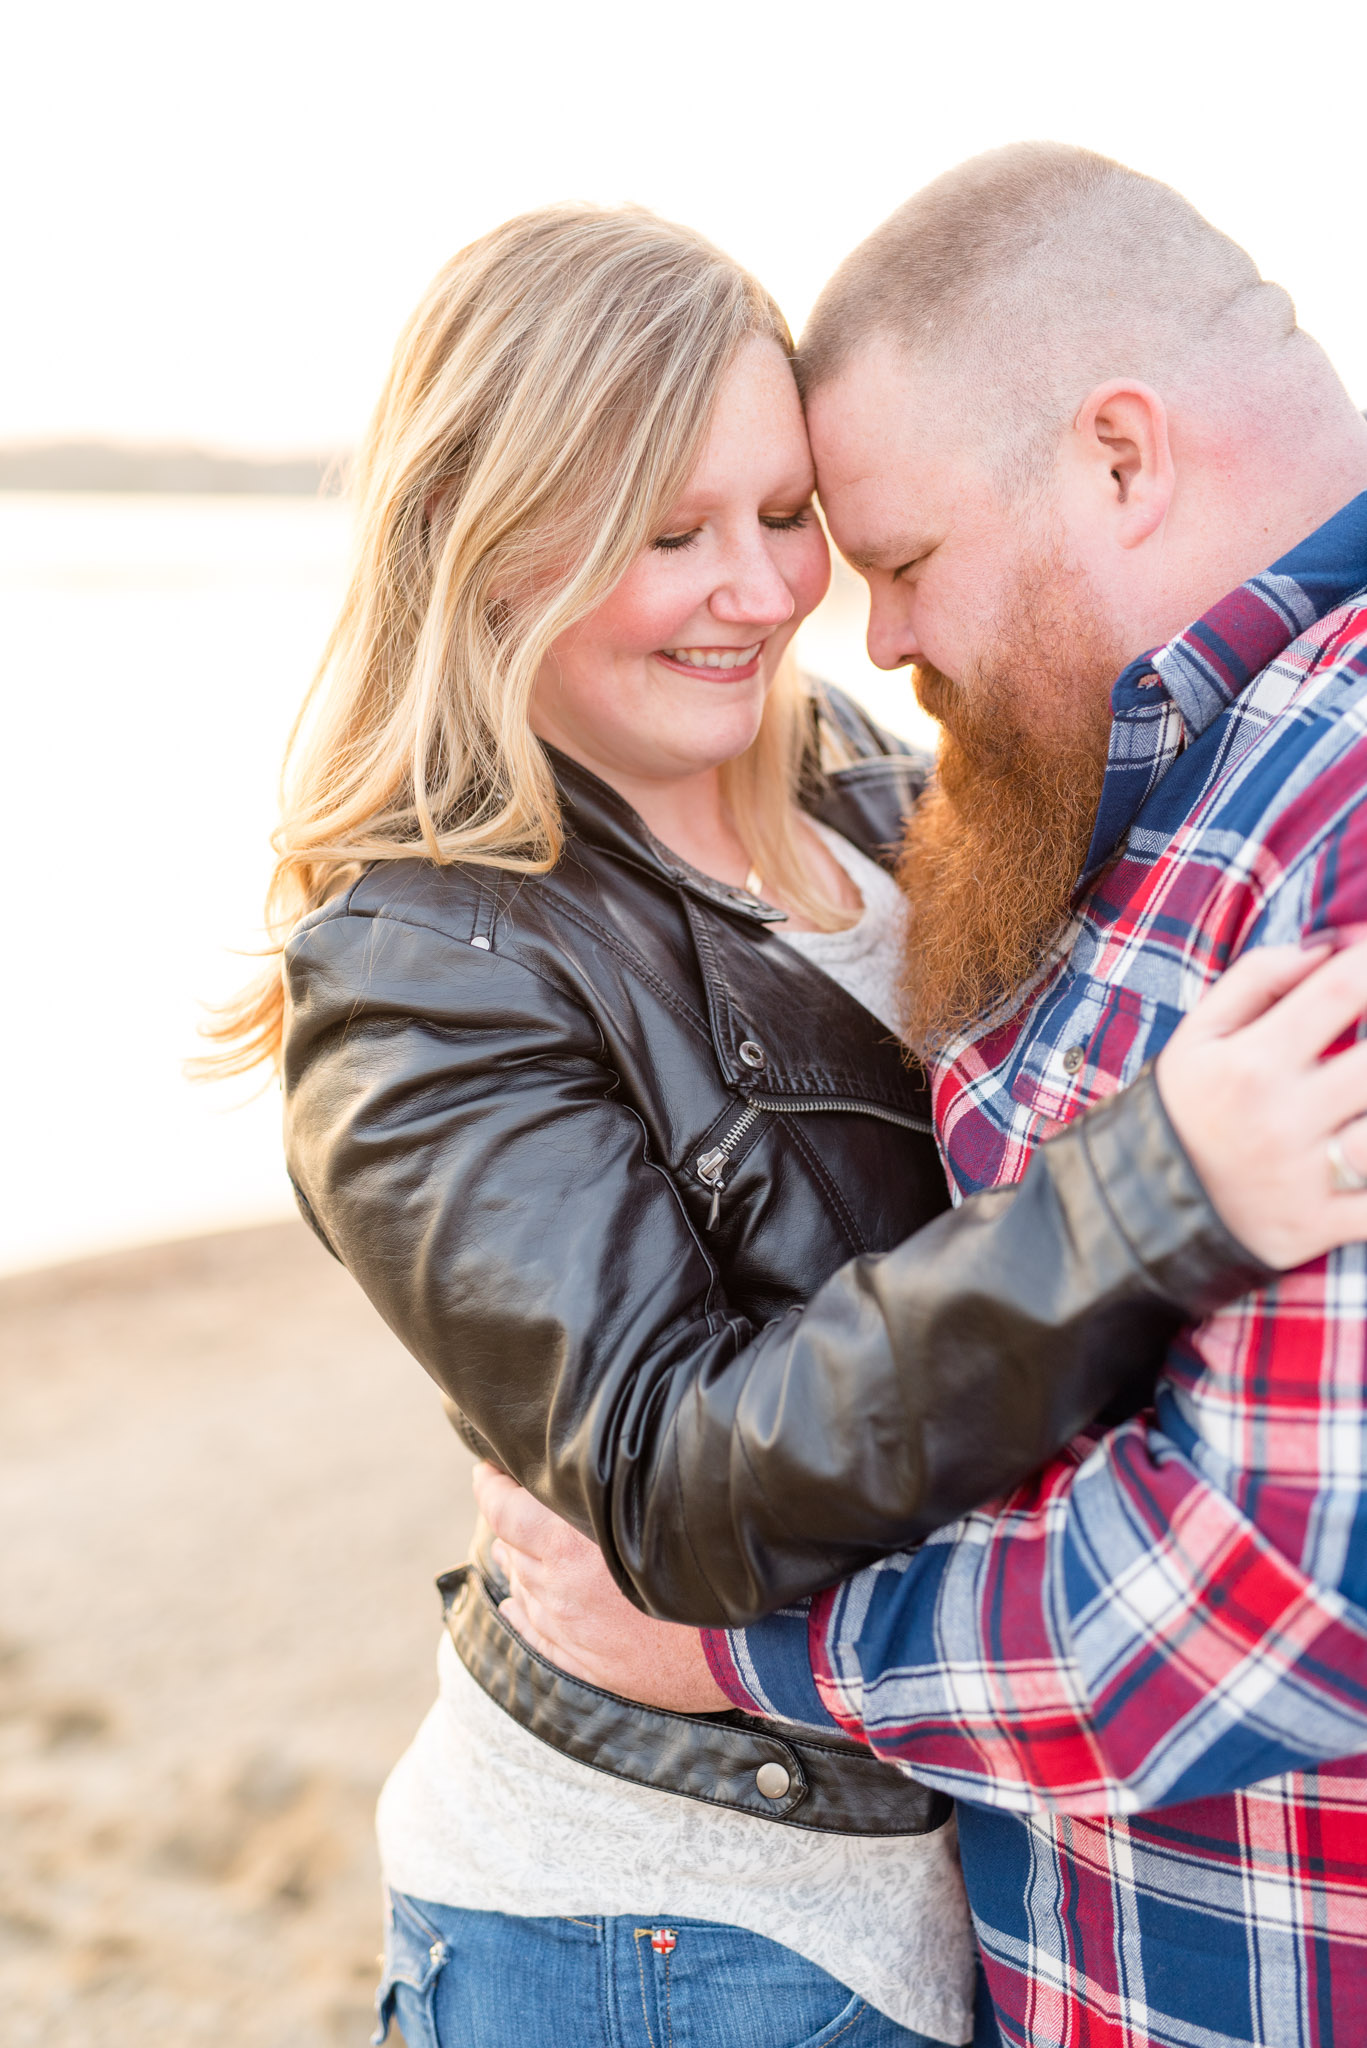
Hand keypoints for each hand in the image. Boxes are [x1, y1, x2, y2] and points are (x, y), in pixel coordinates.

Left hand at [471, 1463, 730, 1712]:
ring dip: (519, 1562)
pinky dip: (520, 1613)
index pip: (504, 1510)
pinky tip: (516, 1603)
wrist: (745, 1642)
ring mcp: (569, 1629)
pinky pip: (534, 1635)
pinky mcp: (585, 1664)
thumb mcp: (656, 1506)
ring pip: (522, 1587)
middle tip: (514, 1499)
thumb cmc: (711, 1563)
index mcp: (568, 1546)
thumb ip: (610, 1487)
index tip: (486, 1469)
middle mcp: (558, 1588)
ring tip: (521, 1544)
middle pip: (511, 1545)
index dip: (490, 1485)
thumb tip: (587, 1462)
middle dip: (509, 1520)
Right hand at [1155, 937, 1366, 1268]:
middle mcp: (1281, 1117)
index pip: (1341, 991)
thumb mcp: (1198, 1034)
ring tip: (1365, 1094)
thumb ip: (1257, 978)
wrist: (1146, 1205)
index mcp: (1252, 1063)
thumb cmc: (1187, 1107)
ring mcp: (1304, 1176)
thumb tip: (1327, 948)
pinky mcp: (1320, 1225)